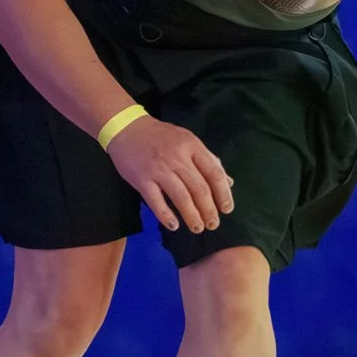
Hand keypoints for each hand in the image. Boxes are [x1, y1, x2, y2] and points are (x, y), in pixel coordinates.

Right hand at [105, 116, 234, 233]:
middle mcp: (177, 157)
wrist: (127, 128)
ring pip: (181, 196)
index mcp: (192, 146)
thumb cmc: (161, 137)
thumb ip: (209, 160)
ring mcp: (159, 169)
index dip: (223, 193)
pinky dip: (165, 215)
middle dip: (209, 210)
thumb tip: (229, 182)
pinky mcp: (142, 179)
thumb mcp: (188, 141)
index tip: (227, 209)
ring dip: (191, 216)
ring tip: (197, 228)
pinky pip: (155, 201)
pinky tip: (174, 225)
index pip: (214, 173)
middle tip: (213, 224)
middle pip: (199, 188)